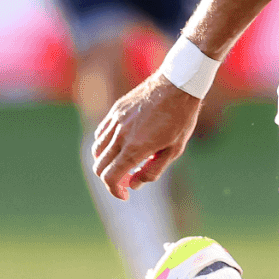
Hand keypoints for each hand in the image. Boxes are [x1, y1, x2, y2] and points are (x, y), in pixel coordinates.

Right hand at [92, 73, 201, 200]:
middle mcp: (120, 135)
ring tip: (123, 162)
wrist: (179, 84)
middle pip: (100, 166)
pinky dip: (105, 145)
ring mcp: (115, 121)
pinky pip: (101, 133)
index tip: (124, 195)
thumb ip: (153, 170)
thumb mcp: (175, 149)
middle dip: (110, 179)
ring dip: (105, 162)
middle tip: (125, 180)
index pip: (110, 177)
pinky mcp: (115, 111)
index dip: (114, 191)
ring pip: (97, 150)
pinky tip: (119, 145)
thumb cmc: (181, 117)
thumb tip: (133, 185)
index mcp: (135, 147)